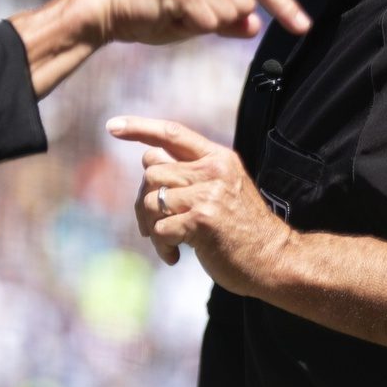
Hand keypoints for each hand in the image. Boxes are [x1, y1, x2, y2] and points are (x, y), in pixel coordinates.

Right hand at [88, 0, 309, 46]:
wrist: (106, 6)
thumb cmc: (150, 11)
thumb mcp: (195, 15)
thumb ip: (227, 19)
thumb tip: (256, 25)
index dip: (284, 4)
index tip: (303, 27)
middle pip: (246, 2)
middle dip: (222, 19)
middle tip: (185, 15)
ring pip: (230, 12)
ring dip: (205, 24)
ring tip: (174, 13)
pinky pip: (208, 20)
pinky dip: (191, 27)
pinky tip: (167, 15)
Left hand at [109, 117, 292, 292]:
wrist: (274, 260)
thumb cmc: (241, 230)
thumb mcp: (222, 190)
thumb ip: (190, 174)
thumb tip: (148, 162)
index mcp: (218, 158)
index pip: (172, 134)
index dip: (140, 128)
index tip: (112, 127)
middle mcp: (213, 170)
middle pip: (152, 172)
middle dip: (145, 201)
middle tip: (154, 226)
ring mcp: (209, 194)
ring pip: (150, 200)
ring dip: (152, 228)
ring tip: (170, 244)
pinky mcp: (203, 219)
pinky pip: (160, 228)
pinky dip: (162, 245)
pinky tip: (177, 255)